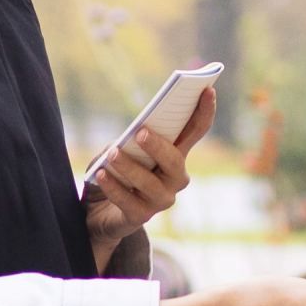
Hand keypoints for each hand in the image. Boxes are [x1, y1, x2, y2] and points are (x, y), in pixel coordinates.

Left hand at [84, 87, 215, 271]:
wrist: (99, 211)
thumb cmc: (115, 172)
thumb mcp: (121, 149)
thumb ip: (130, 141)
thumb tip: (131, 138)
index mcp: (174, 155)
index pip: (195, 131)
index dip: (204, 111)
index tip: (207, 89)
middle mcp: (174, 179)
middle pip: (175, 161)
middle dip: (159, 146)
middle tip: (140, 132)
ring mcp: (160, 200)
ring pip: (150, 183)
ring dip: (129, 167)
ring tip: (111, 154)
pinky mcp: (141, 216)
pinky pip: (128, 201)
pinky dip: (114, 186)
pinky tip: (101, 175)